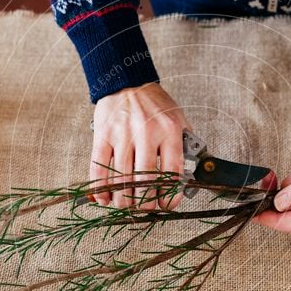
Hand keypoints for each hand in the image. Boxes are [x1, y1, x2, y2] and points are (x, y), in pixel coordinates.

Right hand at [91, 83, 190, 209]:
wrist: (127, 81)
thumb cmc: (155, 104)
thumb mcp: (179, 119)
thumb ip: (186, 146)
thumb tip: (192, 176)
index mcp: (169, 130)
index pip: (171, 173)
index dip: (169, 196)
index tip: (167, 206)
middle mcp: (146, 133)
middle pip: (145, 181)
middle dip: (145, 203)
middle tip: (146, 210)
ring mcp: (122, 134)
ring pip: (121, 179)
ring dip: (123, 201)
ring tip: (127, 208)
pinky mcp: (102, 135)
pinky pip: (98, 168)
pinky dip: (101, 189)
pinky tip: (105, 199)